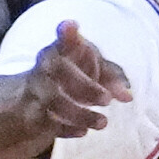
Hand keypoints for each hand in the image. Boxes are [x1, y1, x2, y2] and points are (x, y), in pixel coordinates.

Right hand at [27, 22, 132, 138]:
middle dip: (84, 87)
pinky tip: (83, 132)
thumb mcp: (92, 71)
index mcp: (60, 51)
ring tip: (103, 122)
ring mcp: (34, 90)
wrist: (31, 95)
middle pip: (59, 71)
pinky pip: (45, 122)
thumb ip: (112, 79)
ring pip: (53, 100)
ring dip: (79, 113)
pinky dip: (65, 128)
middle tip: (107, 100)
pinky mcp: (29, 113)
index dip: (66, 34)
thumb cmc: (71, 76)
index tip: (70, 26)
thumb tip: (128, 97)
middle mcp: (43, 67)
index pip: (63, 40)